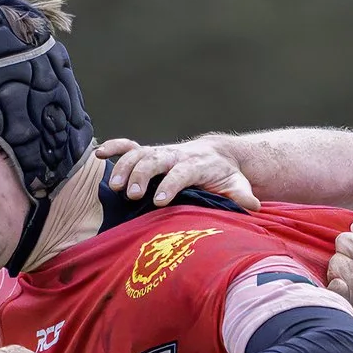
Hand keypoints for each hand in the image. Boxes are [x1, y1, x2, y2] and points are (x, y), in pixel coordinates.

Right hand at [97, 135, 260, 208]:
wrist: (219, 155)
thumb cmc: (227, 177)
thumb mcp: (238, 187)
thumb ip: (243, 197)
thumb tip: (254, 207)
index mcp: (198, 164)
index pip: (182, 173)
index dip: (170, 185)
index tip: (157, 202)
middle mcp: (177, 155)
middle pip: (156, 160)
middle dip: (142, 175)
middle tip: (132, 195)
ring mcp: (162, 153)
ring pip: (139, 154)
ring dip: (124, 167)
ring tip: (113, 187)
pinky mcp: (151, 153)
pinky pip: (130, 146)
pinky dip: (114, 147)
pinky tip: (98, 154)